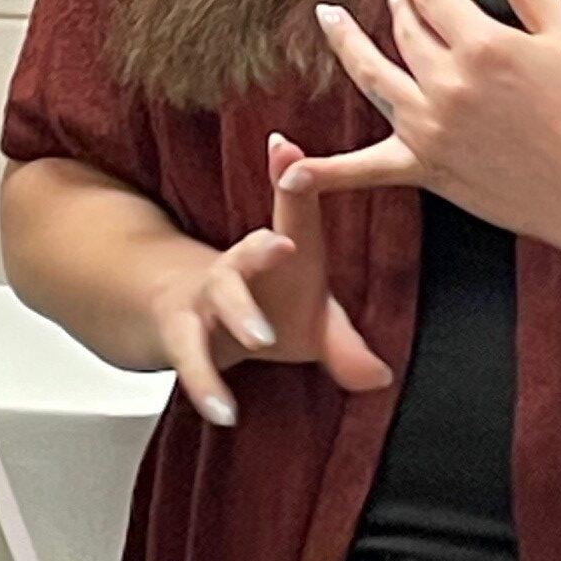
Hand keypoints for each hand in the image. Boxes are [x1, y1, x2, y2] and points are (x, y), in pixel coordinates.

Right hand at [152, 133, 392, 427]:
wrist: (191, 317)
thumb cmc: (268, 307)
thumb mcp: (312, 325)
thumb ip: (344, 348)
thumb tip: (378, 376)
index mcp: (278, 248)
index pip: (289, 208)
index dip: (289, 176)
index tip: (286, 146)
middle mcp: (238, 266)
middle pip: (249, 251)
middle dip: (264, 246)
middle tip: (284, 244)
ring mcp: (206, 299)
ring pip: (219, 298)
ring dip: (240, 314)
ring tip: (262, 339)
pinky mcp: (182, 334)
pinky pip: (192, 358)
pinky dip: (207, 386)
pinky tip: (224, 414)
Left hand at [283, 0, 560, 247]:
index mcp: (482, 43)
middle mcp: (447, 83)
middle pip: (406, 31)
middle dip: (401, 8)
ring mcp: (430, 128)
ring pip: (374, 76)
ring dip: (348, 45)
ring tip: (331, 20)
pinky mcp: (426, 169)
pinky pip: (365, 170)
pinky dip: (325, 170)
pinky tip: (290, 166)